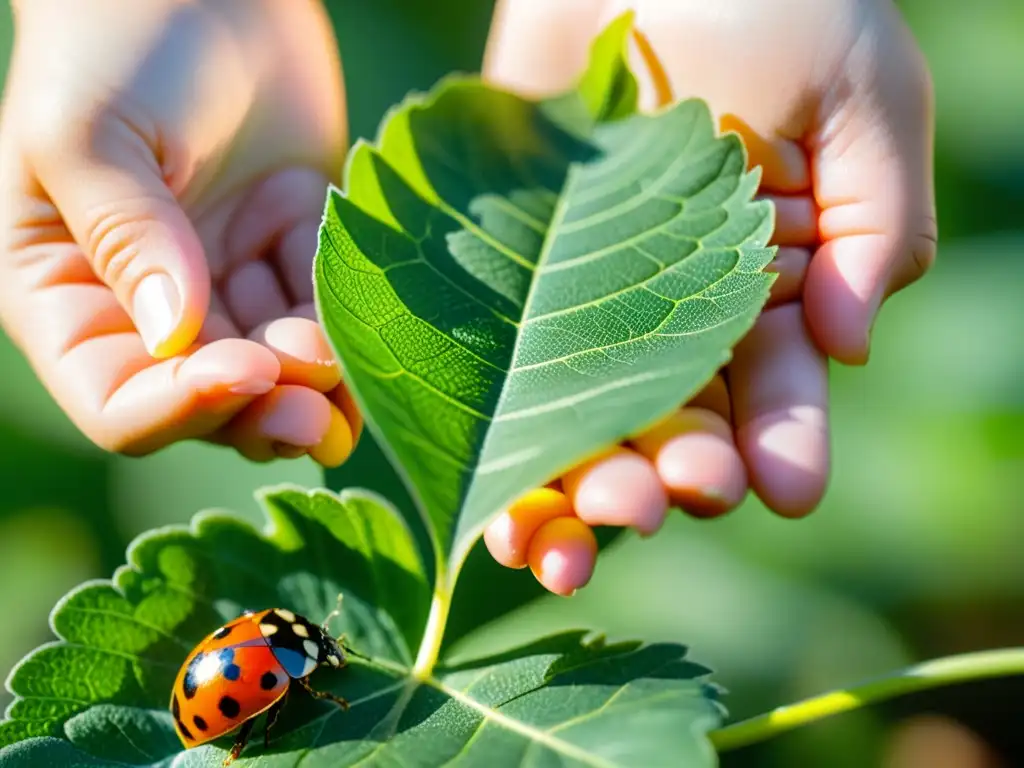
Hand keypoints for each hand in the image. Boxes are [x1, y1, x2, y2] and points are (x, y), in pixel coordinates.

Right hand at [0, 0, 358, 463]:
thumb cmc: (118, 39)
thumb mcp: (90, 132)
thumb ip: (126, 236)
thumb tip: (175, 341)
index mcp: (65, 291)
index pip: (115, 395)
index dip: (179, 407)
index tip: (246, 372)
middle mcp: (142, 303)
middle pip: (204, 399)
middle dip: (261, 412)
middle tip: (315, 414)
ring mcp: (220, 281)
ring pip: (270, 369)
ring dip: (310, 388)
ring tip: (346, 378)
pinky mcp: (285, 251)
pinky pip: (317, 315)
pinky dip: (343, 338)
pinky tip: (367, 348)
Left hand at [481, 0, 935, 594]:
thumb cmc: (775, 2)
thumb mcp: (863, 98)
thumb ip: (880, 227)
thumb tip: (850, 347)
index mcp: (770, 290)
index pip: (779, 389)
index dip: (782, 442)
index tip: (782, 489)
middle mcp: (675, 317)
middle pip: (672, 429)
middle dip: (664, 481)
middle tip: (651, 506)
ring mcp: (586, 309)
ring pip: (582, 429)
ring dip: (573, 499)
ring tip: (557, 546)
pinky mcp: (507, 290)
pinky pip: (496, 379)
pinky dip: (490, 443)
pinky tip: (490, 503)